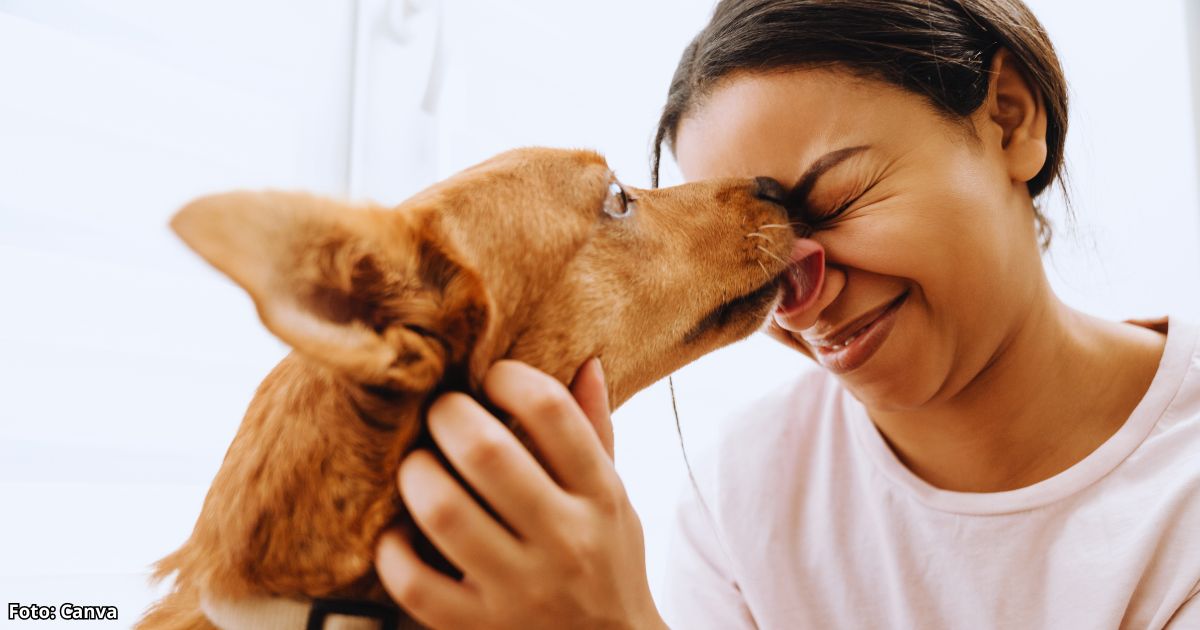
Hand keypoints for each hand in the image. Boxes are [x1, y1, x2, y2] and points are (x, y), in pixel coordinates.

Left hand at [375, 358, 667, 628]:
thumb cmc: (607, 562)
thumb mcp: (616, 498)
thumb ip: (595, 433)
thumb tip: (585, 361)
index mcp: (600, 496)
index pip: (552, 412)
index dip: (509, 378)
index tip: (492, 377)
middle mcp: (564, 540)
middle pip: (487, 451)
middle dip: (448, 415)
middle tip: (439, 412)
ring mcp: (520, 590)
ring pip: (443, 512)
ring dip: (417, 474)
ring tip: (417, 465)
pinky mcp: (477, 628)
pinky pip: (415, 583)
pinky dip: (394, 550)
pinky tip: (399, 533)